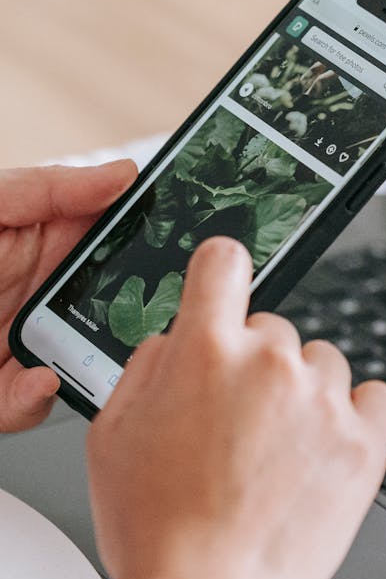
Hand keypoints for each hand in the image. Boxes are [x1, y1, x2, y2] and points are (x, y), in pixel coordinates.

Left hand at [0, 160, 136, 431]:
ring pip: (79, 362)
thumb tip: (122, 175)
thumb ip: (49, 189)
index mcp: (39, 242)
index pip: (110, 238)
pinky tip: (32, 380)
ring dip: (86, 363)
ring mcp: (16, 344)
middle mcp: (35, 294)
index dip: (145, 240)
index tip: (177, 241)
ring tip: (78, 355)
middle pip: (107, 307)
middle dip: (130, 314)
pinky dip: (33, 400)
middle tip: (148, 314)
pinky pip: (30, 403)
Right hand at [86, 237, 385, 578]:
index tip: (226, 286)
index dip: (222, 273)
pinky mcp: (365, 440)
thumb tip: (176, 338)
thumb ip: (147, 366)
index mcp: (205, 348)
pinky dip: (354, 416)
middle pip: (272, 327)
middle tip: (235, 425)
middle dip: (254, 365)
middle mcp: (270, 361)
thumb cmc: (156, 530)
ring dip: (303, 393)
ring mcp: (323, 399)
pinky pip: (374, 396)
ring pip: (322, 363)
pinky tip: (324, 450)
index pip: (225, 262)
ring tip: (275, 454)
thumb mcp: (111, 434)